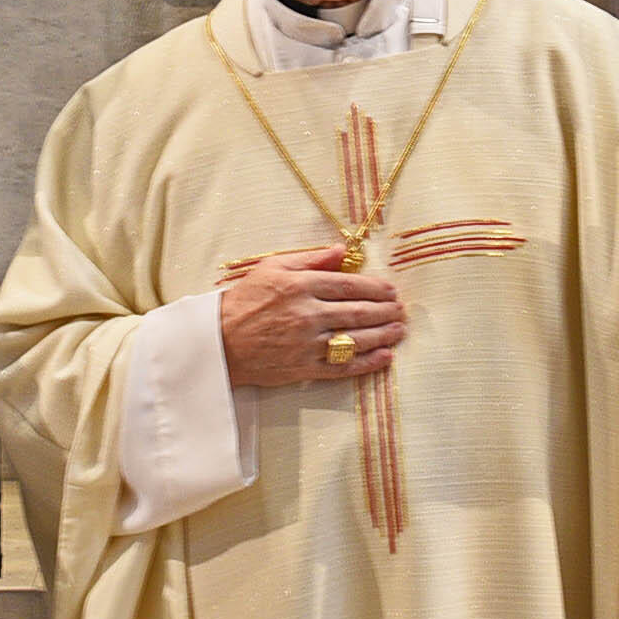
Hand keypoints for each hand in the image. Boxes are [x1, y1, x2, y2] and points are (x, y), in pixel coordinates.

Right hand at [219, 245, 406, 387]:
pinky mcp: (303, 368)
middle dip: (385, 311)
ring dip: (382, 335)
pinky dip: (366, 363)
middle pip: (357, 312)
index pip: (349, 285)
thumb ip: (309, 259)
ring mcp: (306, 343)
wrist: (218, 342)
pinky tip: (384, 357)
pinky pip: (342, 366)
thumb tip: (342, 250)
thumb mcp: (272, 267)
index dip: (375, 288)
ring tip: (399, 330)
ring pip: (355, 339)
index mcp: (300, 286)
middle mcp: (307, 314)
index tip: (391, 290)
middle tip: (401, 310)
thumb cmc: (243, 301)